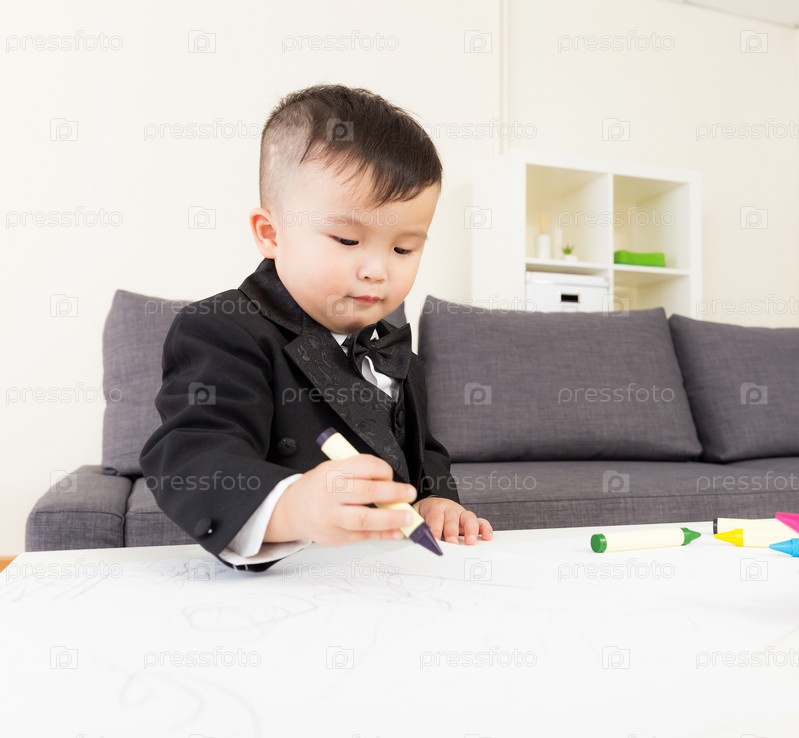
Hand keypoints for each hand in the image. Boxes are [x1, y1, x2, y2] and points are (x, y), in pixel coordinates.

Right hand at [264, 455, 416, 545]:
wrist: (292, 511)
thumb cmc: (318, 488)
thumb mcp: (332, 469)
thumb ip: (358, 472)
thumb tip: (391, 482)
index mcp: (331, 472)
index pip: (363, 466)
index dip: (383, 470)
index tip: (392, 475)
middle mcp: (330, 494)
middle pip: (366, 492)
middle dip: (393, 493)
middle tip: (409, 493)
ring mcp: (331, 518)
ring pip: (364, 519)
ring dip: (390, 518)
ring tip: (407, 517)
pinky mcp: (335, 536)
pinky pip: (363, 536)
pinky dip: (383, 534)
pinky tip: (396, 531)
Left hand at [413, 497, 492, 544]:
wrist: (432, 506)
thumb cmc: (424, 515)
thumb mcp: (415, 517)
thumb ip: (414, 526)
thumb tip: (411, 536)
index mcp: (434, 507)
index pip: (435, 516)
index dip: (434, 527)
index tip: (434, 538)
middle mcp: (449, 509)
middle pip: (452, 518)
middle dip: (452, 530)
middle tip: (451, 542)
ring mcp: (461, 514)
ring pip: (468, 518)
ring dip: (470, 530)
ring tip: (470, 541)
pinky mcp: (470, 520)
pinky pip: (481, 522)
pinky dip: (485, 529)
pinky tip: (487, 537)